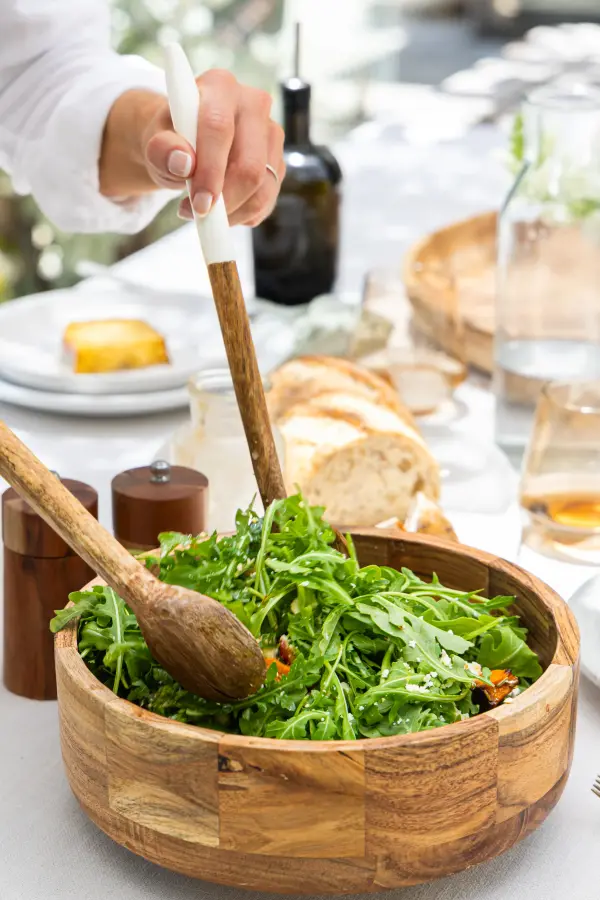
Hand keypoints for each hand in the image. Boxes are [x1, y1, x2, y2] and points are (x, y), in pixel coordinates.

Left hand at [143, 69, 284, 226]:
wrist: (184, 145)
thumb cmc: (170, 140)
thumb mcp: (155, 143)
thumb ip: (162, 150)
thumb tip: (183, 163)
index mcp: (220, 87)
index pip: (219, 129)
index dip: (210, 171)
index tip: (199, 204)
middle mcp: (253, 105)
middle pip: (250, 165)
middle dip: (226, 200)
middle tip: (200, 215)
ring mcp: (271, 134)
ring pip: (263, 188)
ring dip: (233, 213)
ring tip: (204, 214)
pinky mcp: (277, 162)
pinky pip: (267, 200)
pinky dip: (243, 215)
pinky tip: (222, 211)